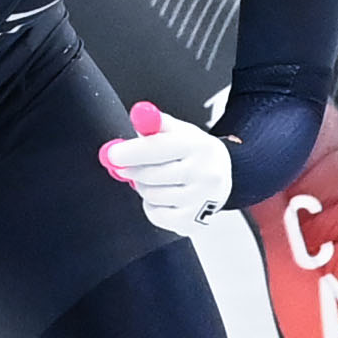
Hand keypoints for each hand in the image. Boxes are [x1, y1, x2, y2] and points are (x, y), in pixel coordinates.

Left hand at [100, 100, 232, 231]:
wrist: (225, 178)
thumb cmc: (195, 152)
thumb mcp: (181, 131)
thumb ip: (157, 123)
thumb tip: (137, 116)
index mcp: (199, 146)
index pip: (160, 148)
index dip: (131, 152)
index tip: (112, 155)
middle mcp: (204, 174)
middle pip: (153, 175)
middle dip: (132, 170)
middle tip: (122, 167)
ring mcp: (200, 200)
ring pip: (152, 196)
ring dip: (143, 187)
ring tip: (151, 180)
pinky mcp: (193, 221)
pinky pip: (157, 216)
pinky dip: (152, 206)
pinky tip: (161, 196)